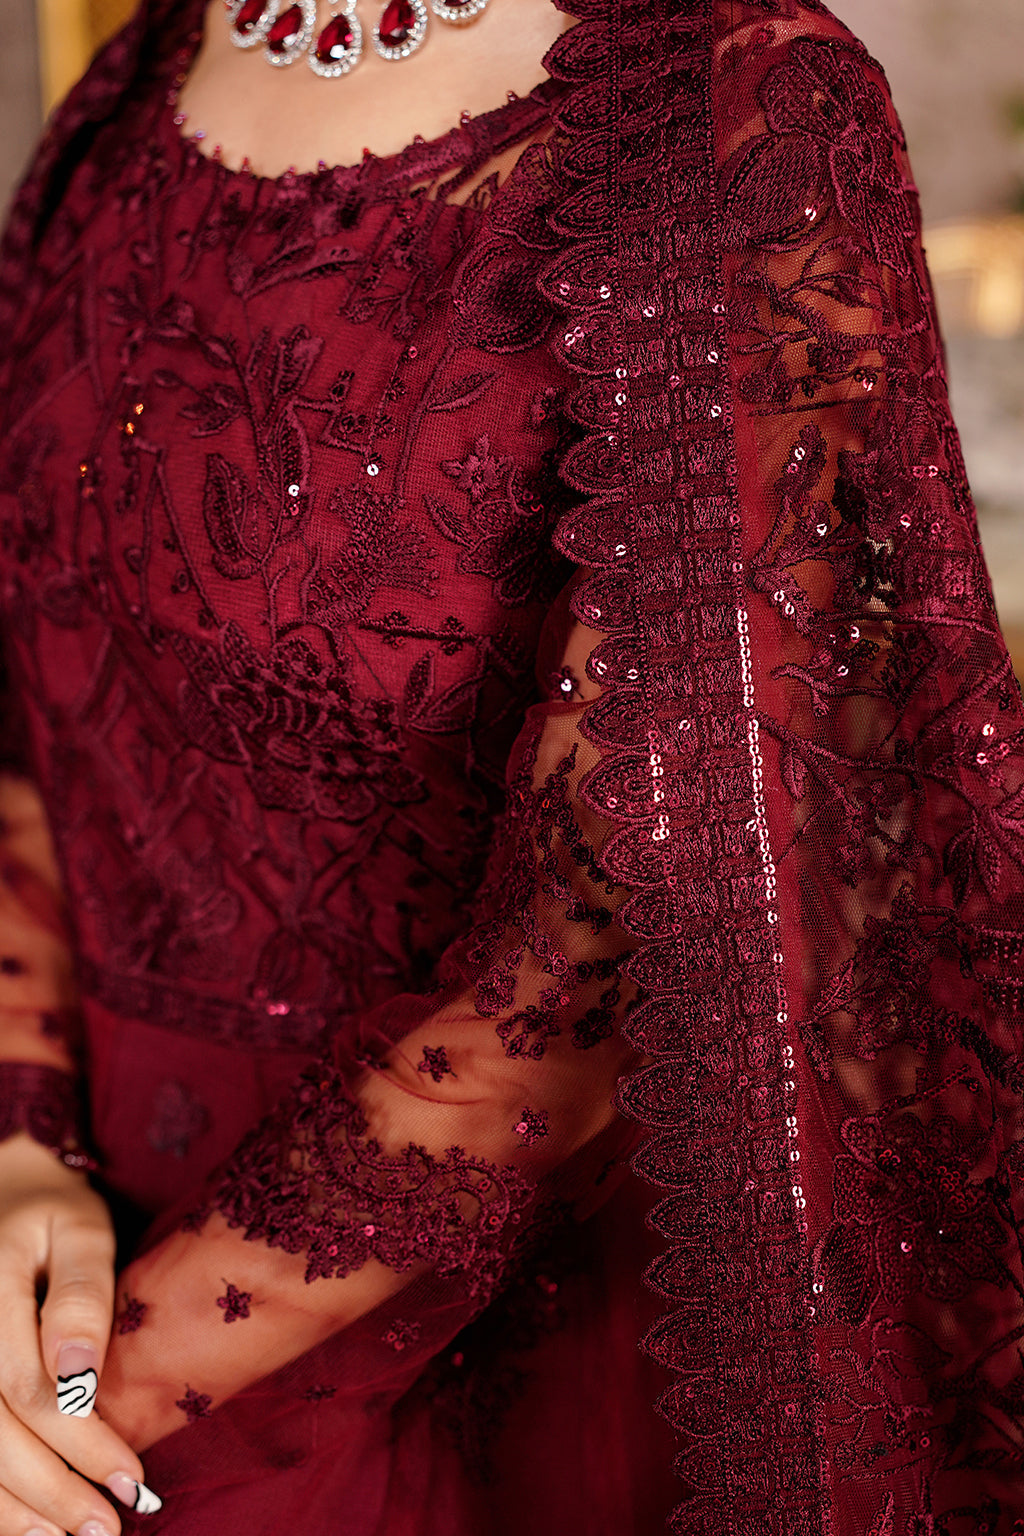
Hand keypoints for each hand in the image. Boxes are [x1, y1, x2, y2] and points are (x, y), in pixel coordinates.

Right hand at [0, 1134, 160, 1535]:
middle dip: (51, 1491)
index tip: (132, 1478)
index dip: (80, 1441)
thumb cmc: (51, 1212)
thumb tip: (78, 1372)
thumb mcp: (78, 1226)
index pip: (29, 1388)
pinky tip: (29, 1524)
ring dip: (18, 1508)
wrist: (2, 1195)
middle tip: (107, 1529)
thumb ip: (79, 1292)